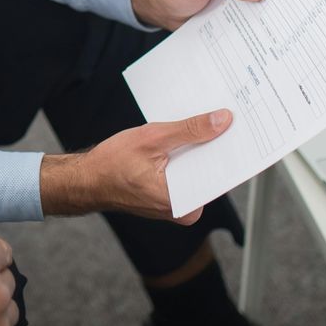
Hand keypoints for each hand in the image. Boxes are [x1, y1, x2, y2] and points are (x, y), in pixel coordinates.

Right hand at [40, 109, 232, 222]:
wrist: (87, 180)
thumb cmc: (111, 165)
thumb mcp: (153, 140)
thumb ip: (190, 130)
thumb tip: (221, 121)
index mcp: (184, 202)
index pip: (218, 172)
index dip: (228, 146)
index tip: (239, 125)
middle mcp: (185, 209)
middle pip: (210, 170)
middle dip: (214, 144)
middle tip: (222, 116)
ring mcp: (179, 204)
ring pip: (199, 169)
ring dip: (199, 148)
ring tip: (203, 124)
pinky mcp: (172, 197)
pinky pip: (188, 172)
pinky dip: (187, 155)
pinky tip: (185, 138)